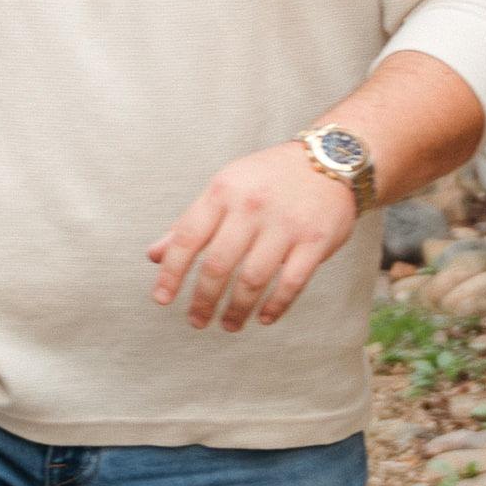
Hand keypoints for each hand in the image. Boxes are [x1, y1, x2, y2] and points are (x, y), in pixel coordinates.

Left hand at [145, 143, 362, 334]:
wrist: (331, 160)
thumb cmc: (268, 179)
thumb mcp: (225, 188)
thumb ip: (190, 222)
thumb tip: (154, 256)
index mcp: (223, 191)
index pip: (187, 237)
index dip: (171, 272)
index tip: (161, 299)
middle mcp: (251, 207)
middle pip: (218, 264)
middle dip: (203, 300)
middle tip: (197, 321)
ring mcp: (285, 225)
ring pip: (253, 279)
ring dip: (237, 309)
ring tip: (228, 324)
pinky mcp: (315, 241)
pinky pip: (291, 283)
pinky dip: (275, 306)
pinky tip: (263, 318)